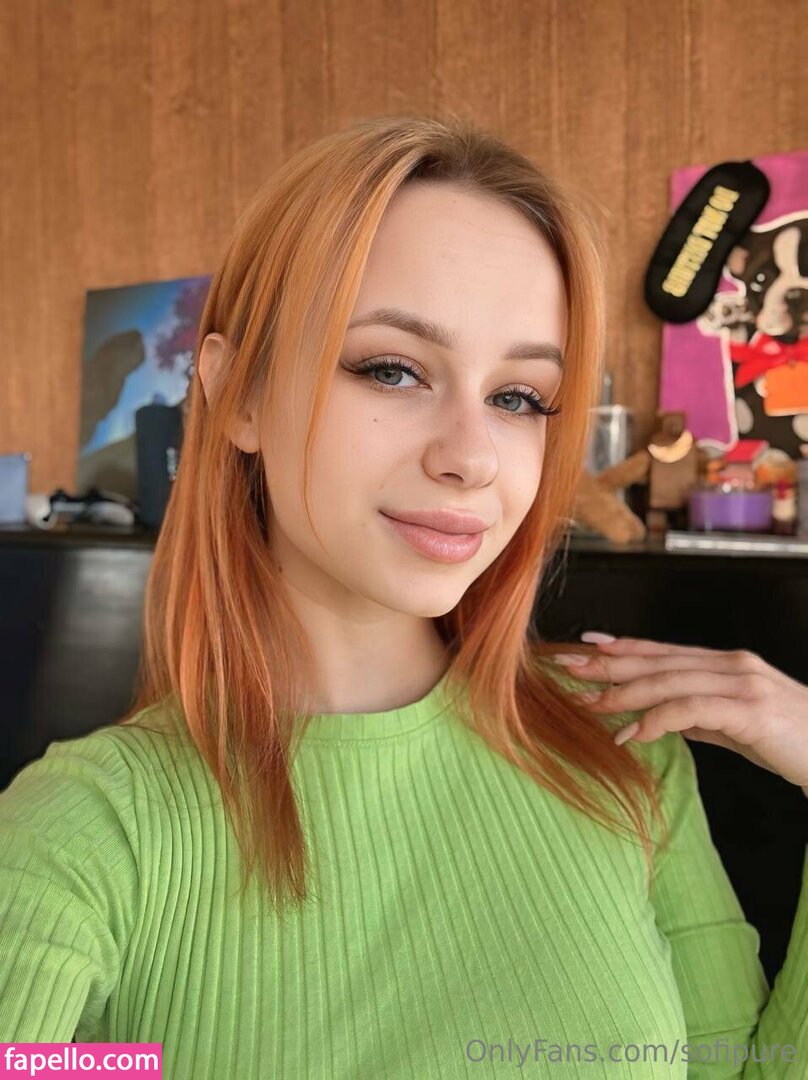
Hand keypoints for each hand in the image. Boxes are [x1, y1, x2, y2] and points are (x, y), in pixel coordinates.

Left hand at [555, 636, 807, 793]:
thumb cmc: (787, 741)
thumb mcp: (734, 724)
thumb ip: (698, 714)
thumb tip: (658, 715)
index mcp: (725, 663)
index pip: (663, 650)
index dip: (622, 646)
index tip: (585, 645)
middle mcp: (731, 664)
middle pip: (657, 659)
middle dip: (608, 663)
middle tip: (566, 667)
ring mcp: (741, 683)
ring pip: (667, 681)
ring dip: (622, 693)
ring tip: (587, 704)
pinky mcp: (750, 709)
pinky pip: (689, 709)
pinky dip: (655, 720)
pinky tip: (630, 734)